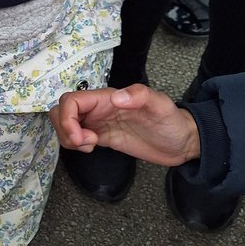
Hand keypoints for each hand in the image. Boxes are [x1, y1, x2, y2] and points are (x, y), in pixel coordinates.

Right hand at [50, 83, 200, 165]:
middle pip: (62, 110)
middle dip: (64, 129)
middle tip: (84, 144)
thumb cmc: (172, 121)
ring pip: (65, 123)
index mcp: (107, 97)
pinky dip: (75, 144)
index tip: (80, 137)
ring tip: (89, 147)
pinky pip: (77, 137)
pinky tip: (92, 149)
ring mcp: (99, 123)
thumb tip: (115, 97)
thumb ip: (140, 96)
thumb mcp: (161, 105)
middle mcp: (99, 108)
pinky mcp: (102, 137)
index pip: (71, 100)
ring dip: (68, 137)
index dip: (67, 118)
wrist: (182, 142)